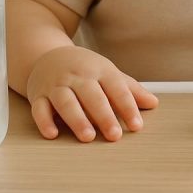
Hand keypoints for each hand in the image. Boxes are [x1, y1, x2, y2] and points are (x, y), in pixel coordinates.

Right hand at [26, 46, 158, 141]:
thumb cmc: (84, 69)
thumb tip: (154, 103)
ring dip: (77, 119)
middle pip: (92, 96)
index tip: (137, 126)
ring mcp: (56, 84)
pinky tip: (53, 134)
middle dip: (104, 116)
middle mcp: (78, 76)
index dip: (127, 106)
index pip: (116, 88)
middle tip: (114, 135)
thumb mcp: (108, 73)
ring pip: (66, 101)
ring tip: (88, 137)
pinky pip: (39, 108)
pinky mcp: (38, 94)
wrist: (47, 55)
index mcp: (99, 69)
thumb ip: (130, 89)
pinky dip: (45, 121)